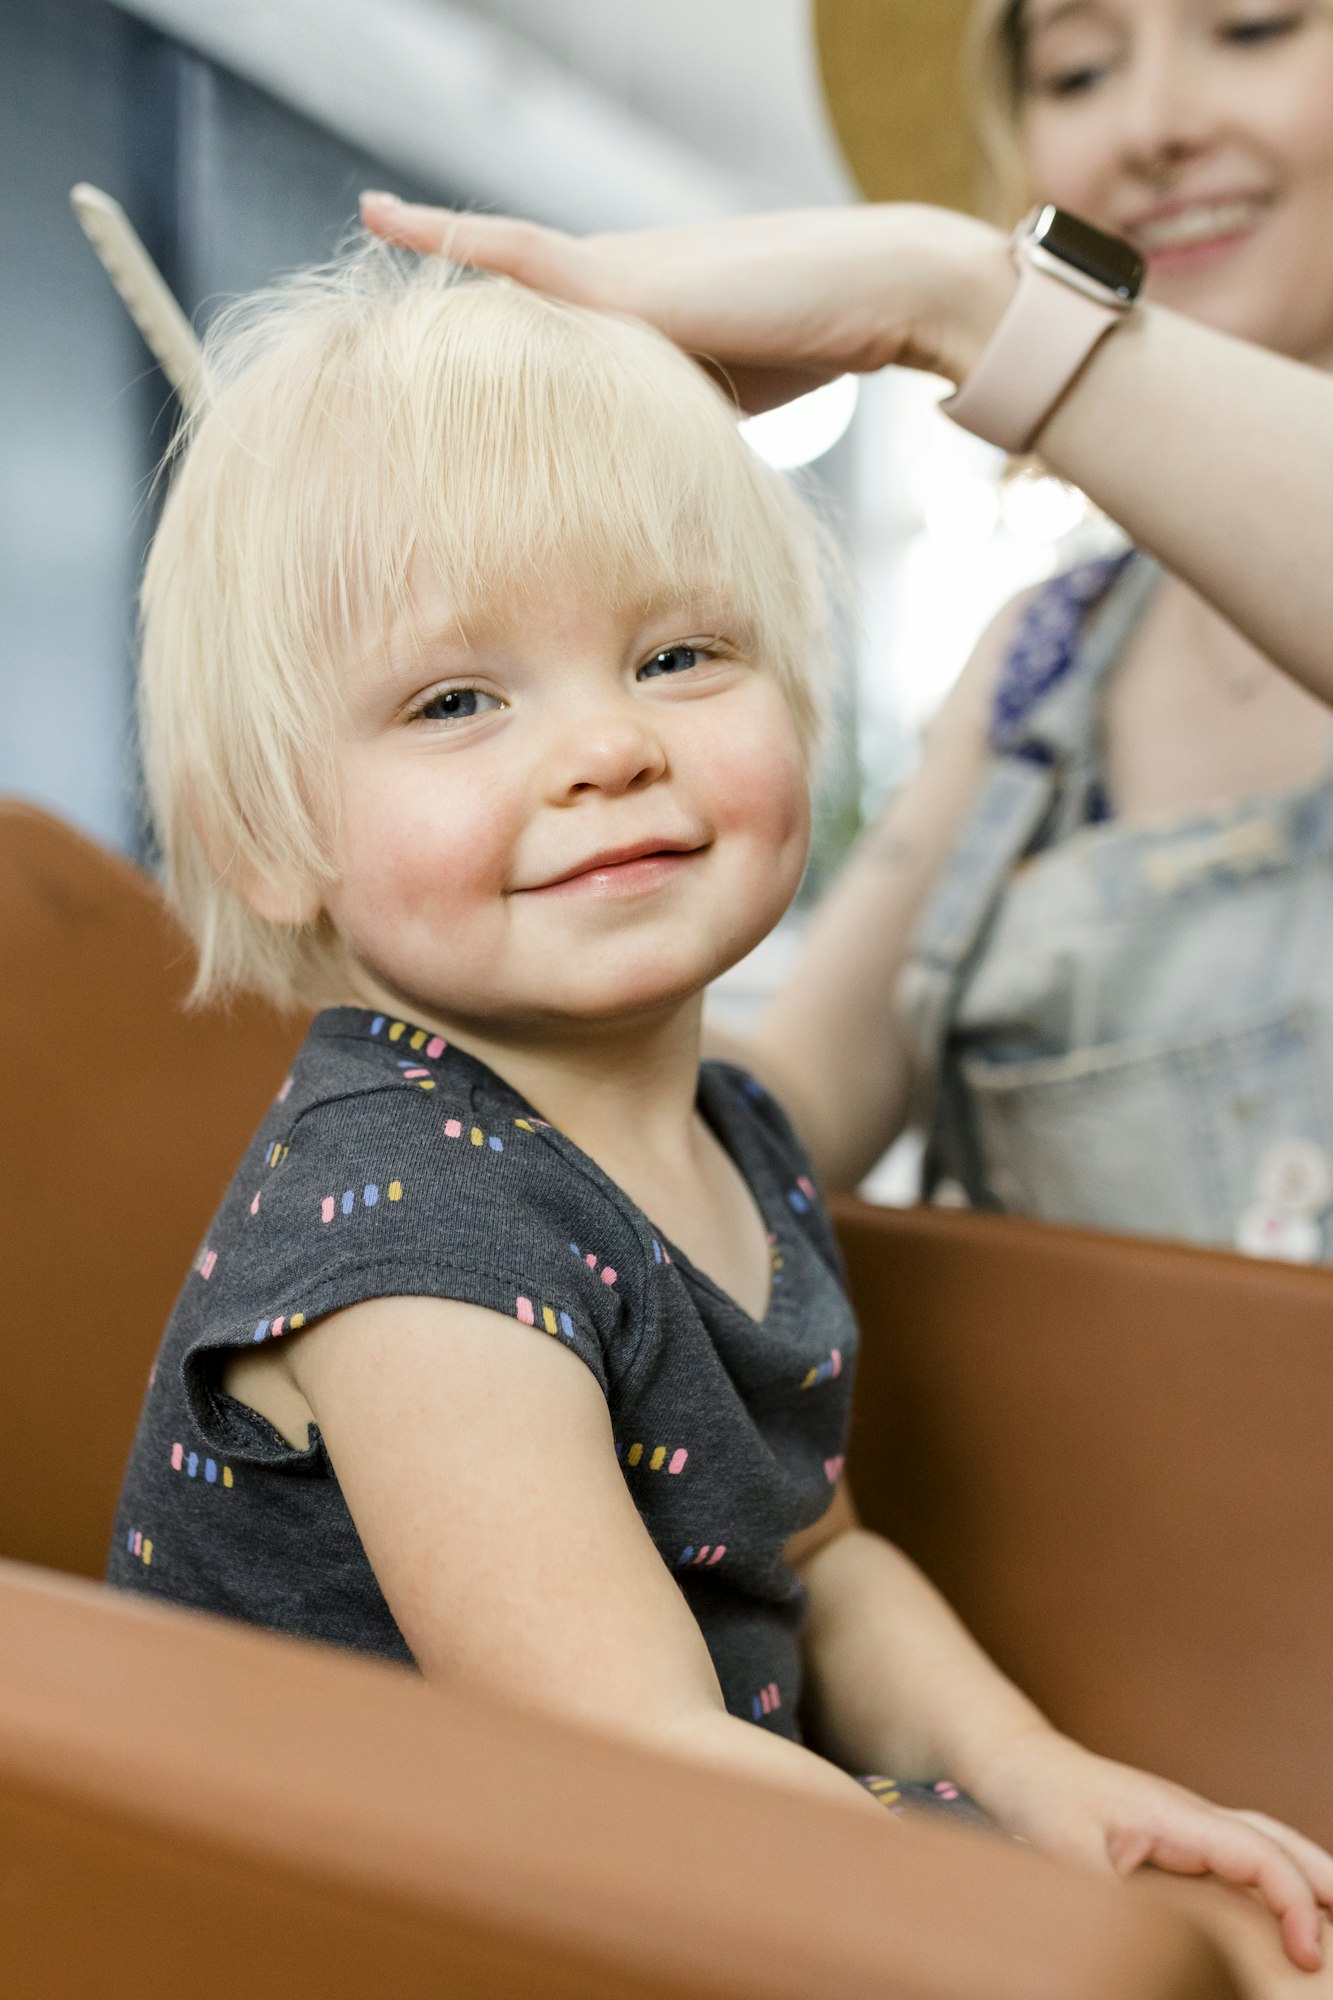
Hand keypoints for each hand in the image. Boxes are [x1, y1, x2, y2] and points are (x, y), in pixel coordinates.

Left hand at [359, 192, 1013, 411]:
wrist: (872, 291)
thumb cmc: (811, 340)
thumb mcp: (719, 399)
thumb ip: (665, 422)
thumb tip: (638, 487)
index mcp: (625, 317)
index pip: (535, 334)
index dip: (479, 347)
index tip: (424, 359)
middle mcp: (608, 284)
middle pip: (504, 309)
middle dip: (441, 321)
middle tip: (364, 327)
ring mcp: (612, 275)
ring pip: (500, 282)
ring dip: (434, 279)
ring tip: (362, 231)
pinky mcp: (624, 279)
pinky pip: (517, 254)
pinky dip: (455, 239)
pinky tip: (385, 215)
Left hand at [971, 1726, 1332, 1973]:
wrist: (1020, 1766)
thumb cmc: (1044, 1808)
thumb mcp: (1072, 1863)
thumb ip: (1122, 1900)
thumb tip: (1168, 1940)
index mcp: (1176, 1818)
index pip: (1257, 1853)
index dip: (1293, 1903)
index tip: (1308, 1955)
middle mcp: (1193, 1814)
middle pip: (1279, 1840)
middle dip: (1325, 1884)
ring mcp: (1189, 1821)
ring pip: (1266, 1840)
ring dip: (1307, 1877)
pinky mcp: (1179, 1834)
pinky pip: (1244, 1852)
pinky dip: (1278, 1876)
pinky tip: (1286, 1910)